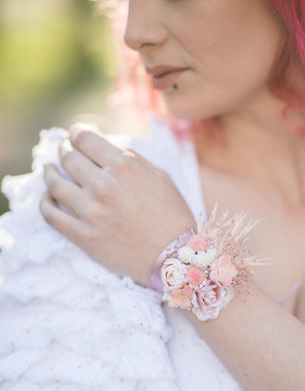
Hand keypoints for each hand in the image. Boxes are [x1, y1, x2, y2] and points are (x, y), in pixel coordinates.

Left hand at [40, 124, 194, 286]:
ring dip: (49, 173)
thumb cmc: (172, 216)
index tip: (74, 134)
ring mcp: (91, 212)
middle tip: (64, 151)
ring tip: (49, 170)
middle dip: (64, 150)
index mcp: (124, 166)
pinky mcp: (83, 236)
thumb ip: (132, 159)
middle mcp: (104, 186)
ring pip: (54, 184)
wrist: (174, 258)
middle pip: (68, 158)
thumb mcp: (160, 177)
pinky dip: (45, 202)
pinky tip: (47, 197)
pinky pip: (51, 214)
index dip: (75, 132)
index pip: (84, 138)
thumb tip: (106, 147)